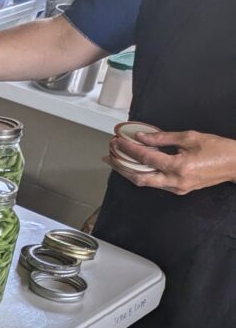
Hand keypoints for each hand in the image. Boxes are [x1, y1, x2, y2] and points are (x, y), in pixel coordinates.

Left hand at [107, 130, 235, 194]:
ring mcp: (177, 188)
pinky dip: (142, 174)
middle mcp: (175, 181)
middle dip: (121, 167)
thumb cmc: (218, 149)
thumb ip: (163, 138)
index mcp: (179, 167)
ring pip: (145, 183)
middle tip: (108, 156)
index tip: (117, 141)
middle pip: (138, 178)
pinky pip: (155, 183)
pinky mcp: (179, 190)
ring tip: (116, 160)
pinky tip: (134, 165)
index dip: (129, 149)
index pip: (146, 158)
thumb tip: (141, 137)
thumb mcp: (190, 137)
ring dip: (129, 172)